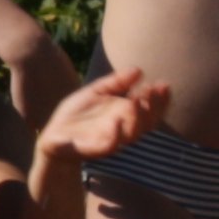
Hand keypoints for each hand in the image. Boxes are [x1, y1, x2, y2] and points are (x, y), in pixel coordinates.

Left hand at [31, 65, 167, 176]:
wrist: (55, 135)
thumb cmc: (77, 114)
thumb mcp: (96, 92)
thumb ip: (116, 82)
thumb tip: (139, 70)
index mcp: (126, 115)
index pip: (150, 108)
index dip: (158, 98)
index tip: (163, 84)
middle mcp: (124, 129)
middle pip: (147, 121)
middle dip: (154, 107)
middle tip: (155, 90)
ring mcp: (113, 139)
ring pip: (133, 133)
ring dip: (138, 118)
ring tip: (138, 100)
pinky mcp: (97, 149)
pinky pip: (111, 144)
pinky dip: (117, 135)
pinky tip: (117, 121)